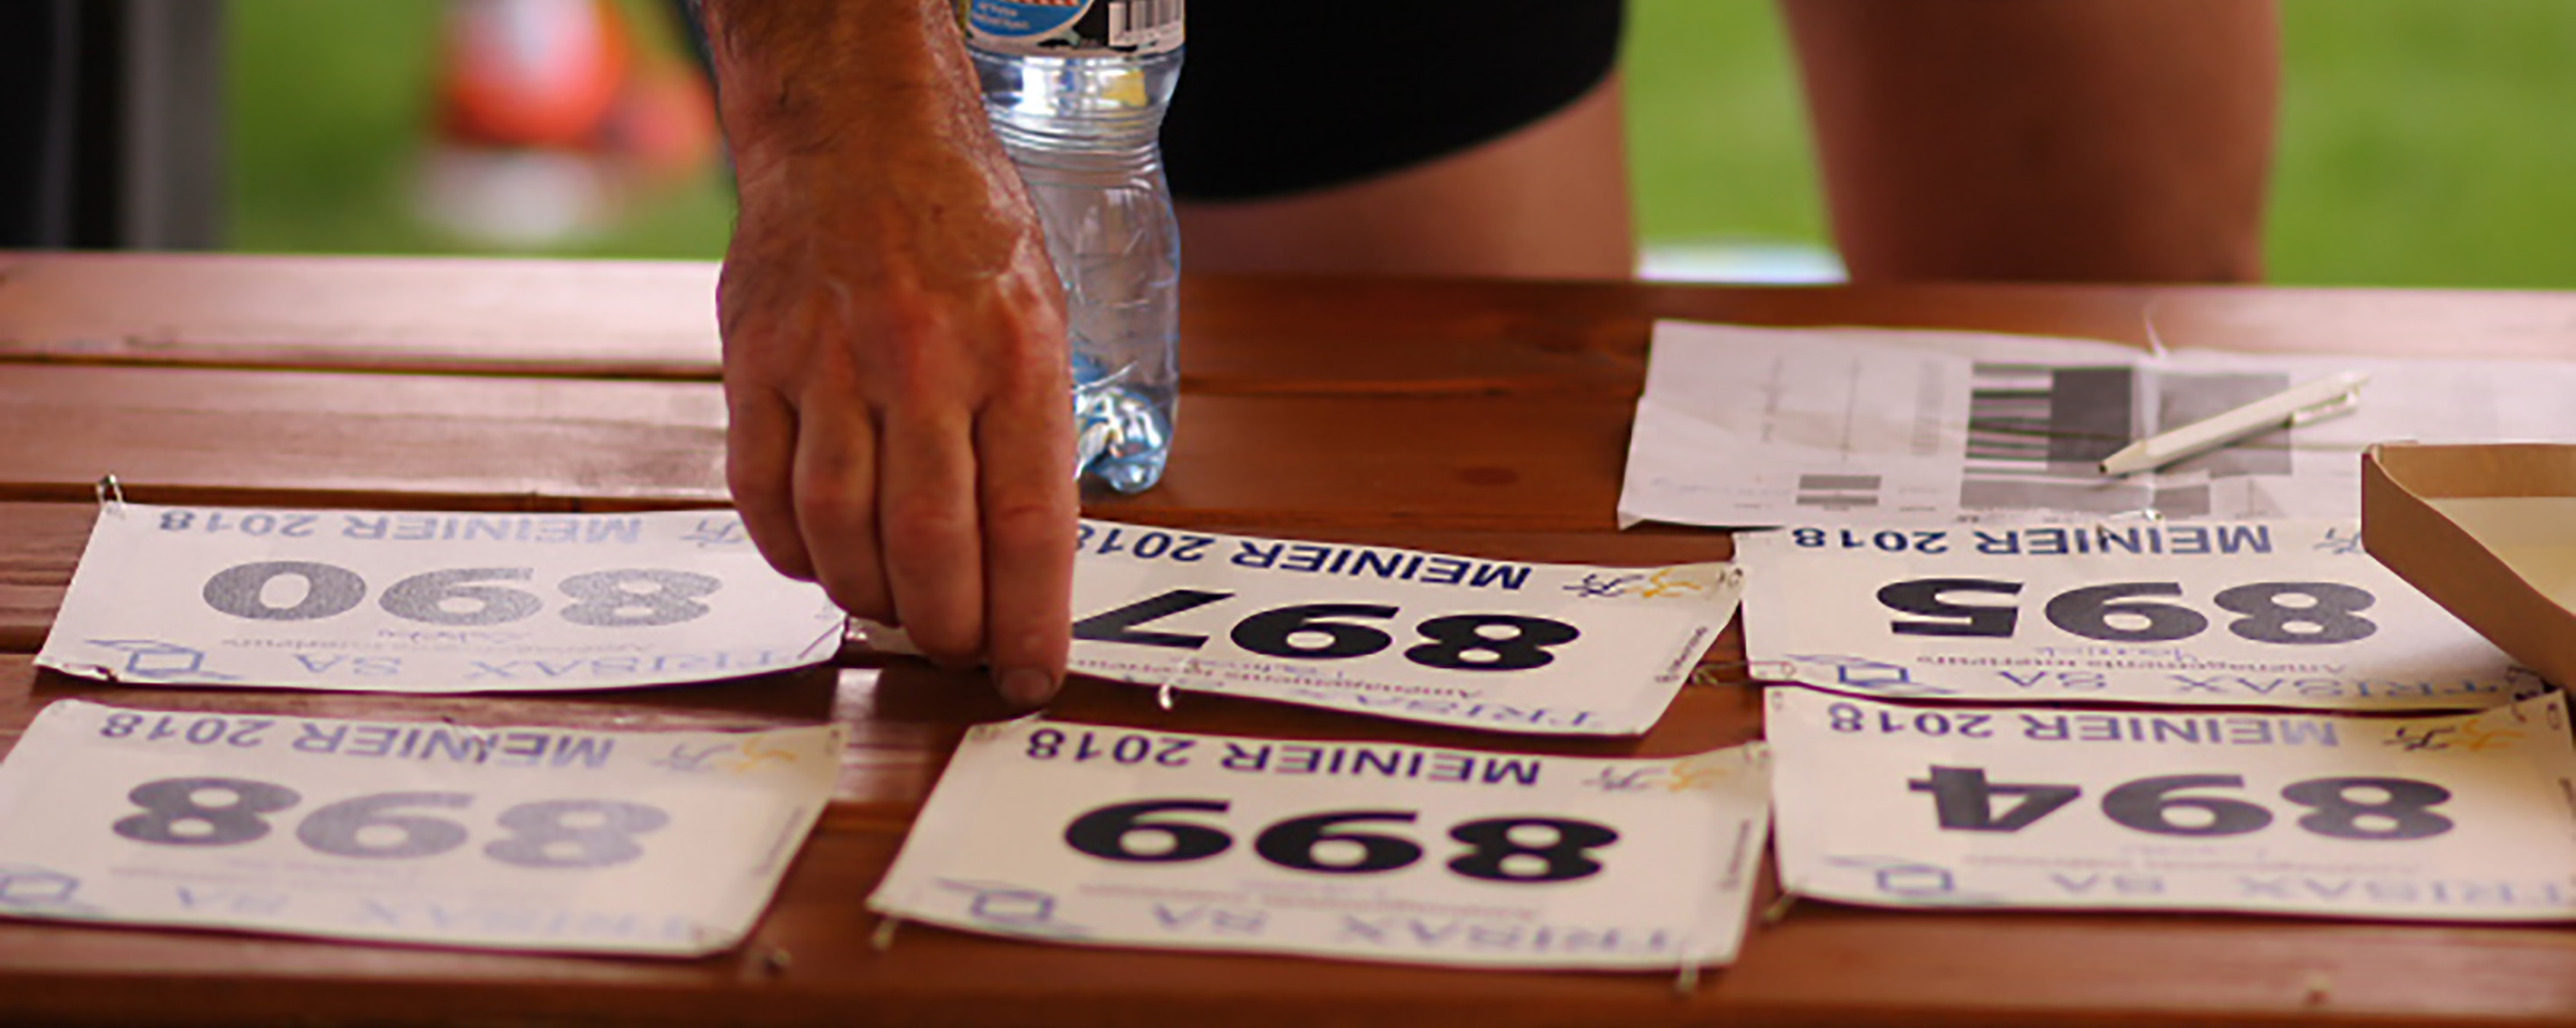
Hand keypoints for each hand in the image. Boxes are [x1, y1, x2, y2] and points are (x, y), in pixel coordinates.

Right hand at [702, 0, 1077, 706]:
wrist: (857, 124)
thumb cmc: (965, 226)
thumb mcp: (1042, 314)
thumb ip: (1031, 430)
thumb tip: (1025, 561)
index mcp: (1017, 352)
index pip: (1030, 524)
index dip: (1030, 622)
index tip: (1030, 677)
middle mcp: (924, 361)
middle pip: (933, 547)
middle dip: (950, 629)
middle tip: (958, 650)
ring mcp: (829, 361)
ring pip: (842, 533)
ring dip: (871, 598)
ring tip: (896, 609)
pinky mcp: (754, 360)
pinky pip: (763, 493)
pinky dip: (793, 550)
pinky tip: (822, 558)